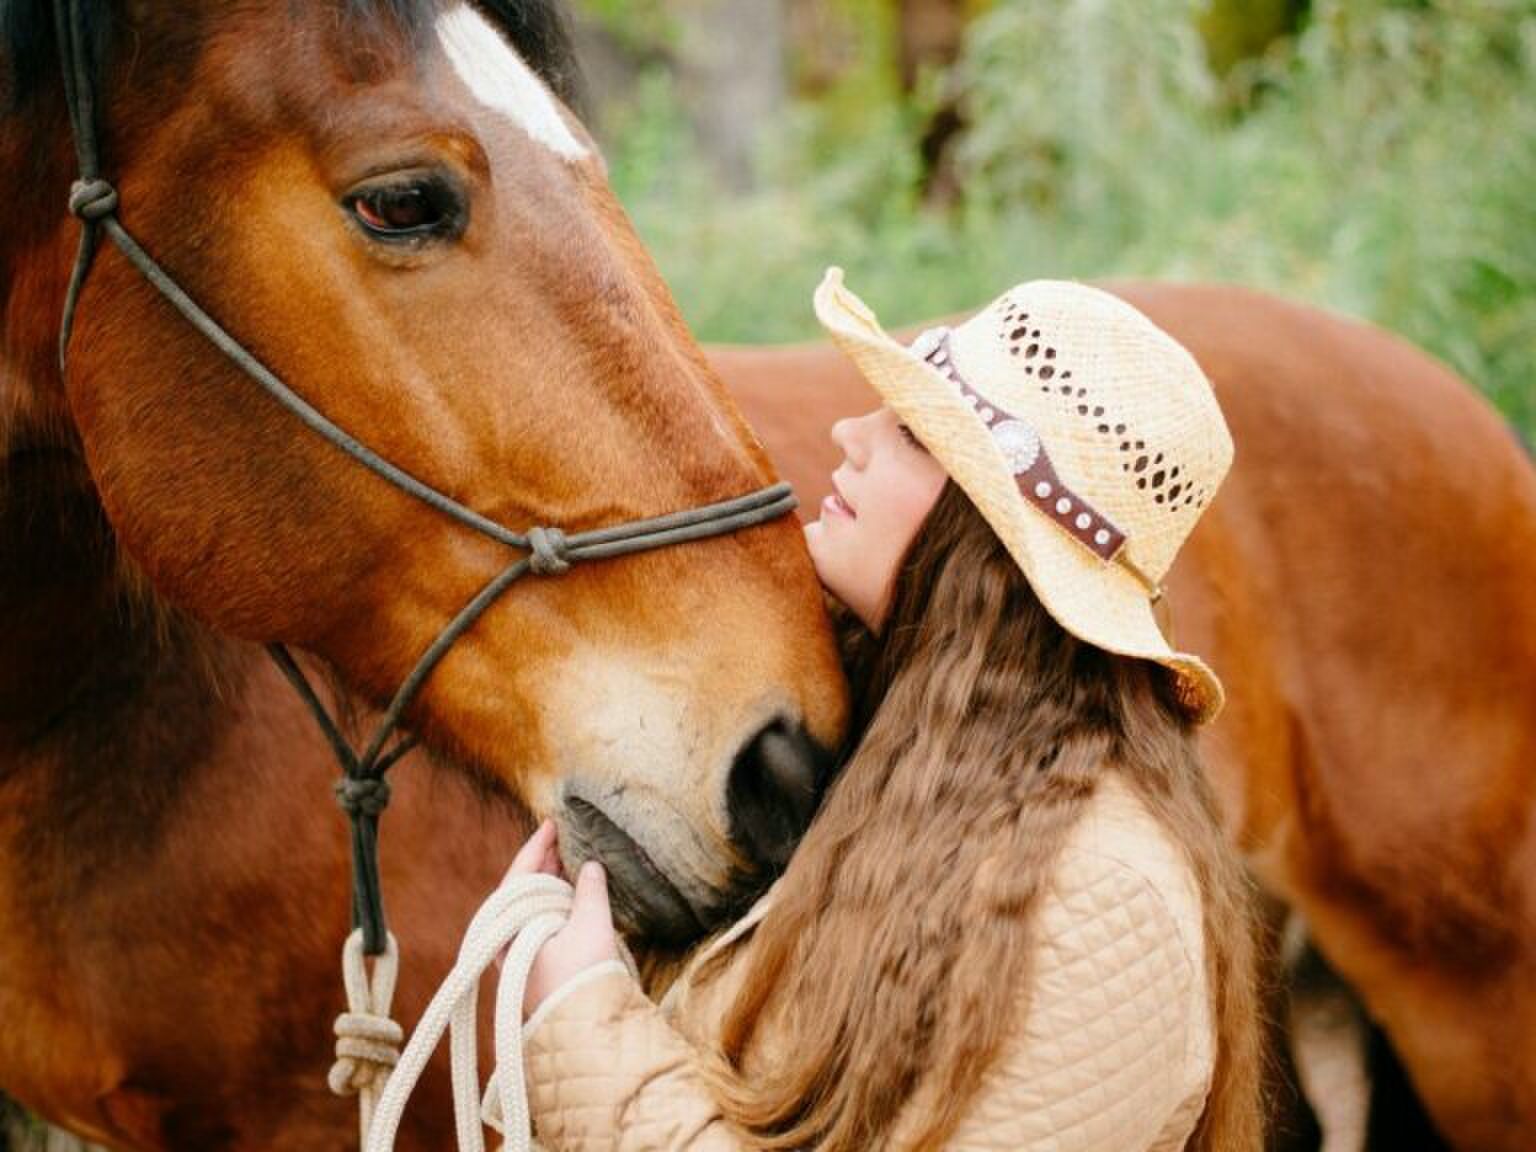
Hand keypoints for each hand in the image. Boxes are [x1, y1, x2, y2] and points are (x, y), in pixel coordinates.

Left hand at [504, 819, 620, 1019]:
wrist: (586, 1031)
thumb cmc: (583, 978)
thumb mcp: (591, 926)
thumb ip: (590, 891)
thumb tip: (590, 866)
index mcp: (509, 930)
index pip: (518, 877)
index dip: (536, 848)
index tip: (551, 823)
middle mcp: (508, 942)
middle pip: (522, 890)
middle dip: (544, 862)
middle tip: (564, 837)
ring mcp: (521, 955)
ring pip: (532, 906)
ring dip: (551, 882)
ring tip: (570, 858)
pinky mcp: (536, 965)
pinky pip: (541, 922)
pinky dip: (555, 903)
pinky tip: (573, 891)